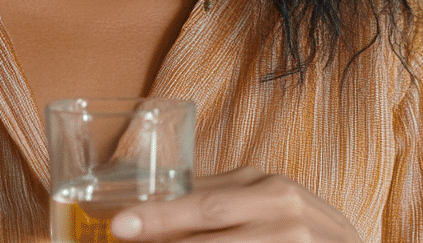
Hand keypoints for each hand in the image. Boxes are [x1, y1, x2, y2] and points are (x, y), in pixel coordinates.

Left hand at [110, 167, 362, 241]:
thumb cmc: (301, 226)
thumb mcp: (267, 201)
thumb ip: (222, 198)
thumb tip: (158, 203)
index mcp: (267, 188)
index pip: (203, 202)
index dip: (159, 215)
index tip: (120, 225)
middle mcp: (281, 212)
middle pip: (211, 219)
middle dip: (164, 229)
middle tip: (122, 234)